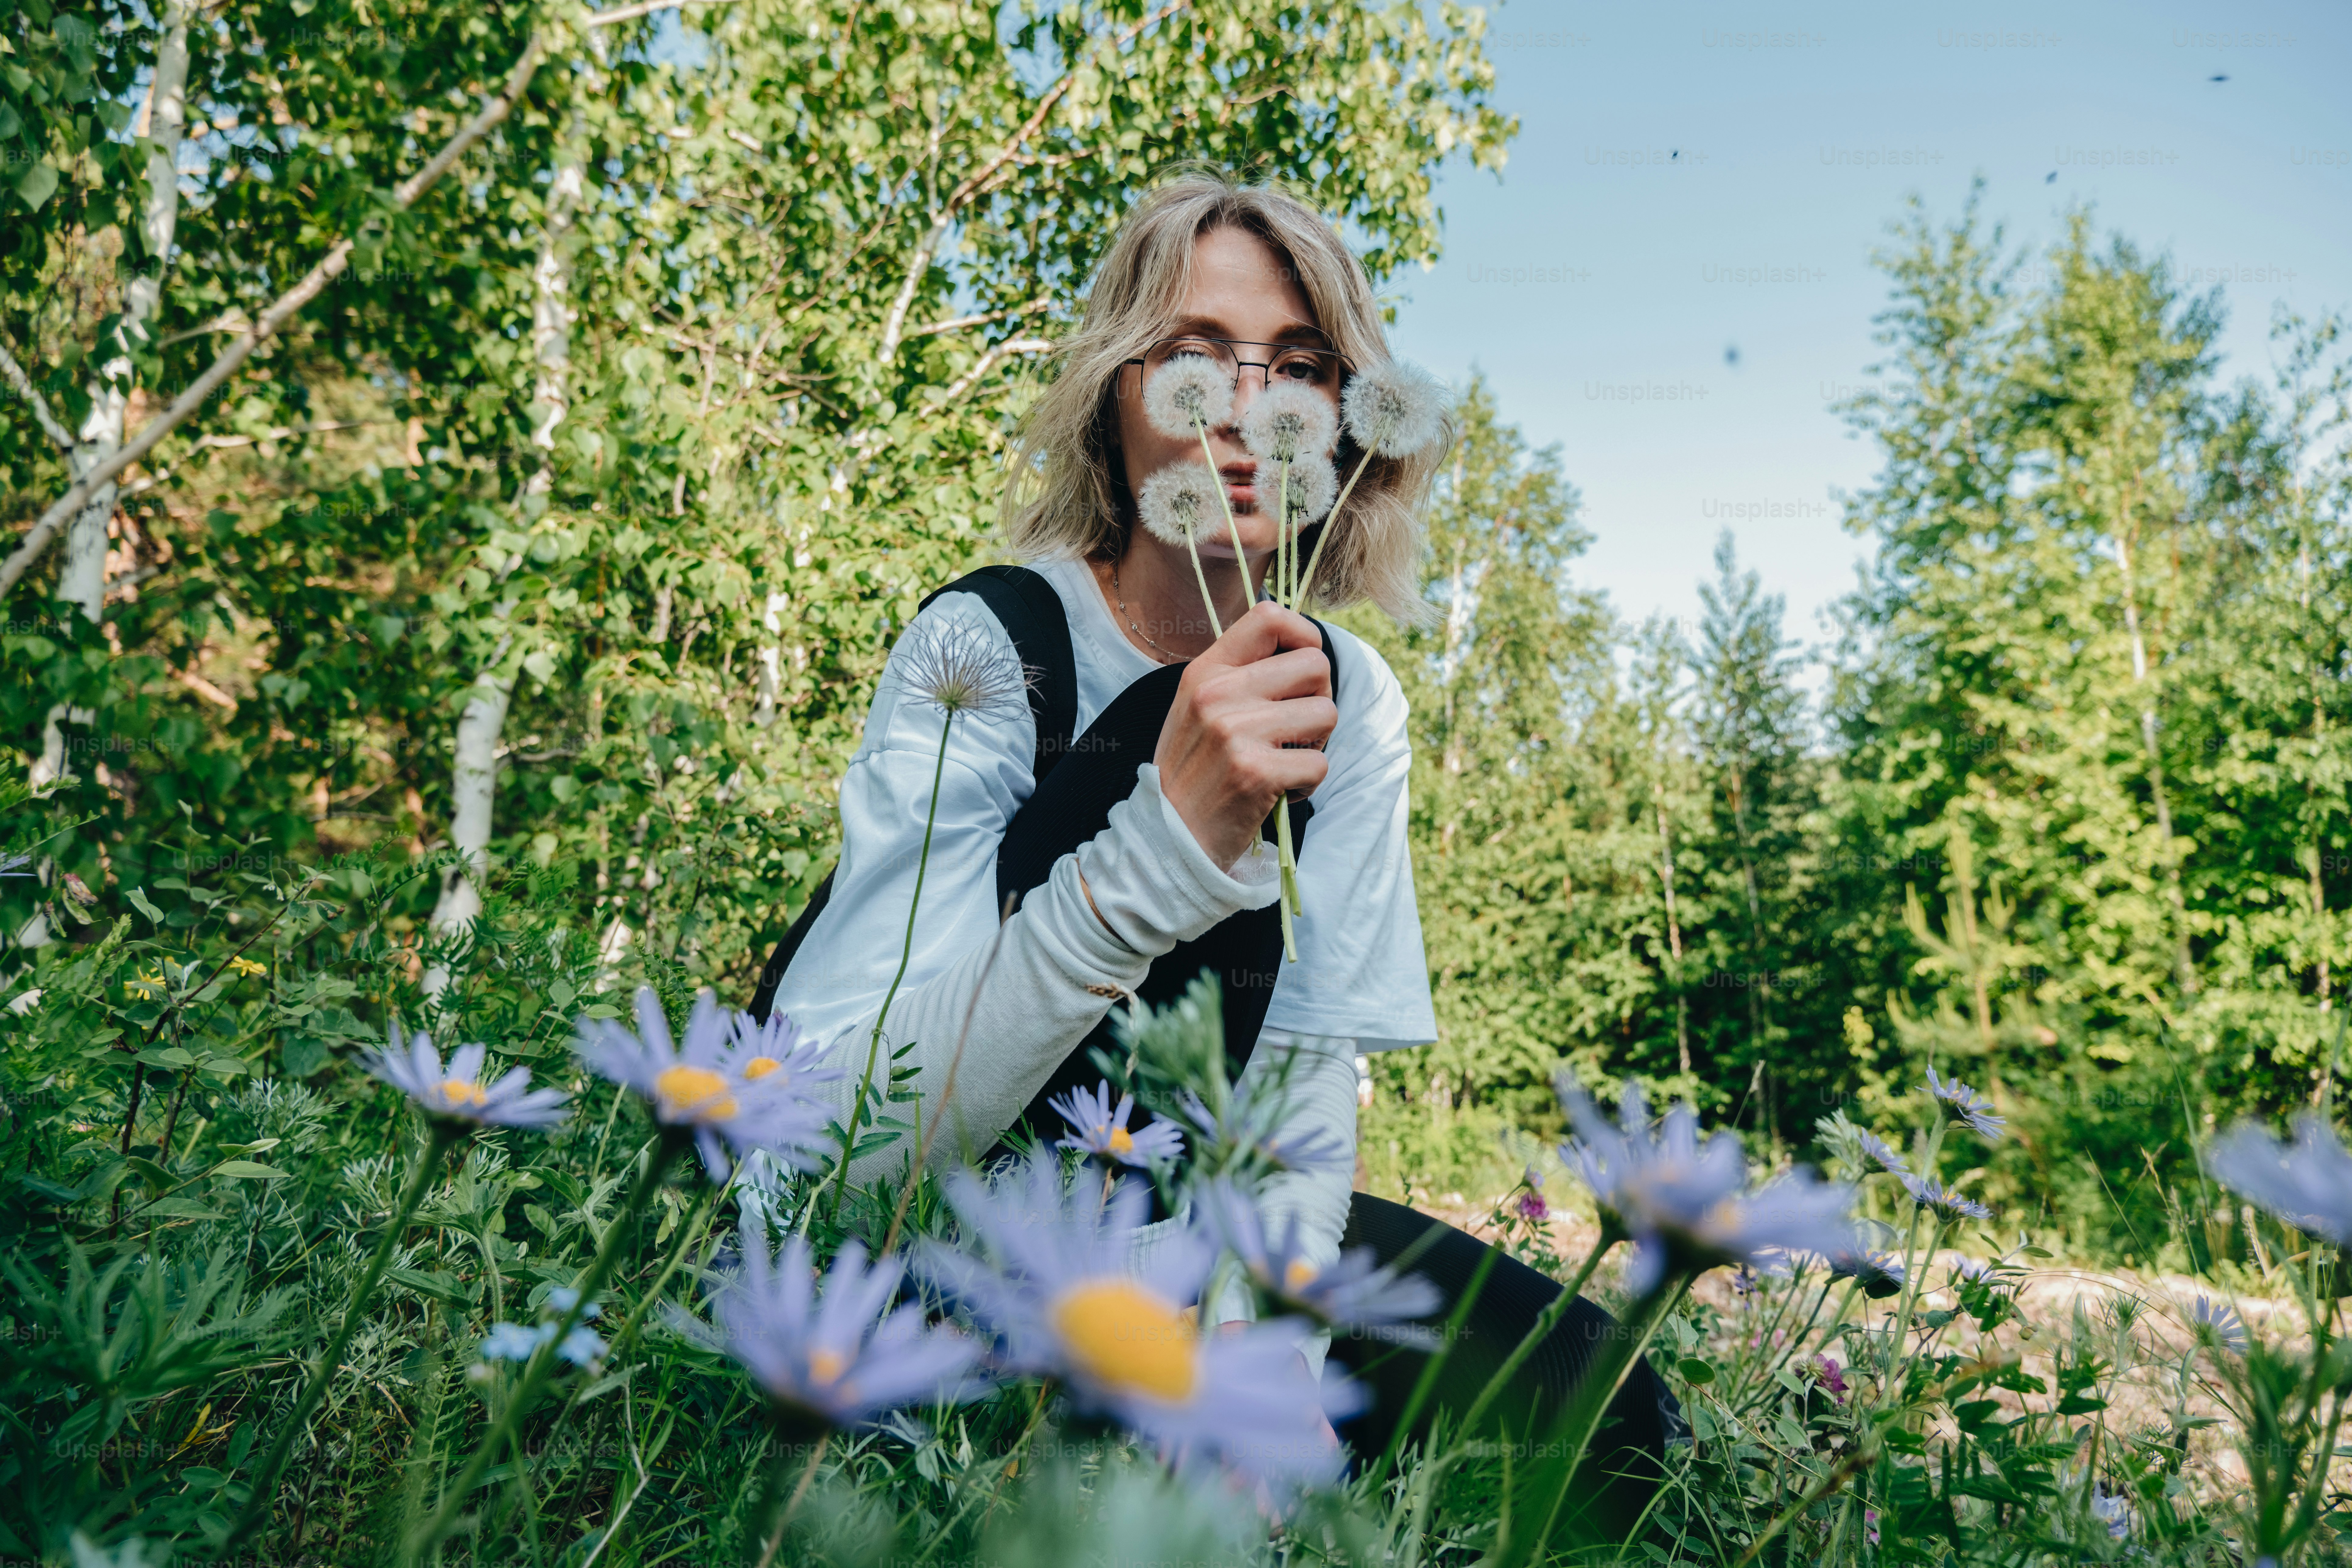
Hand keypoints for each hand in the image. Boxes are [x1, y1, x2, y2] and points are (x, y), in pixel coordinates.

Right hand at [1153, 600, 1334, 870]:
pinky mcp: (1255, 772)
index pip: (1269, 617)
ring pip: (1326, 713)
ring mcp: (1235, 731)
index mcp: (1206, 671)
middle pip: (1315, 664)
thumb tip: (1302, 649)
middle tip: (1296, 730)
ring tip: (1283, 762)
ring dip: (1316, 744)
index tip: (1303, 670)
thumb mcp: (1199, 708)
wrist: (1167, 838)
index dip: (1304, 635)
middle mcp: (1219, 693)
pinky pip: (1319, 764)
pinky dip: (1307, 784)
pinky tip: (1278, 792)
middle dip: (1319, 699)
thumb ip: (1240, 676)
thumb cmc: (1193, 772)